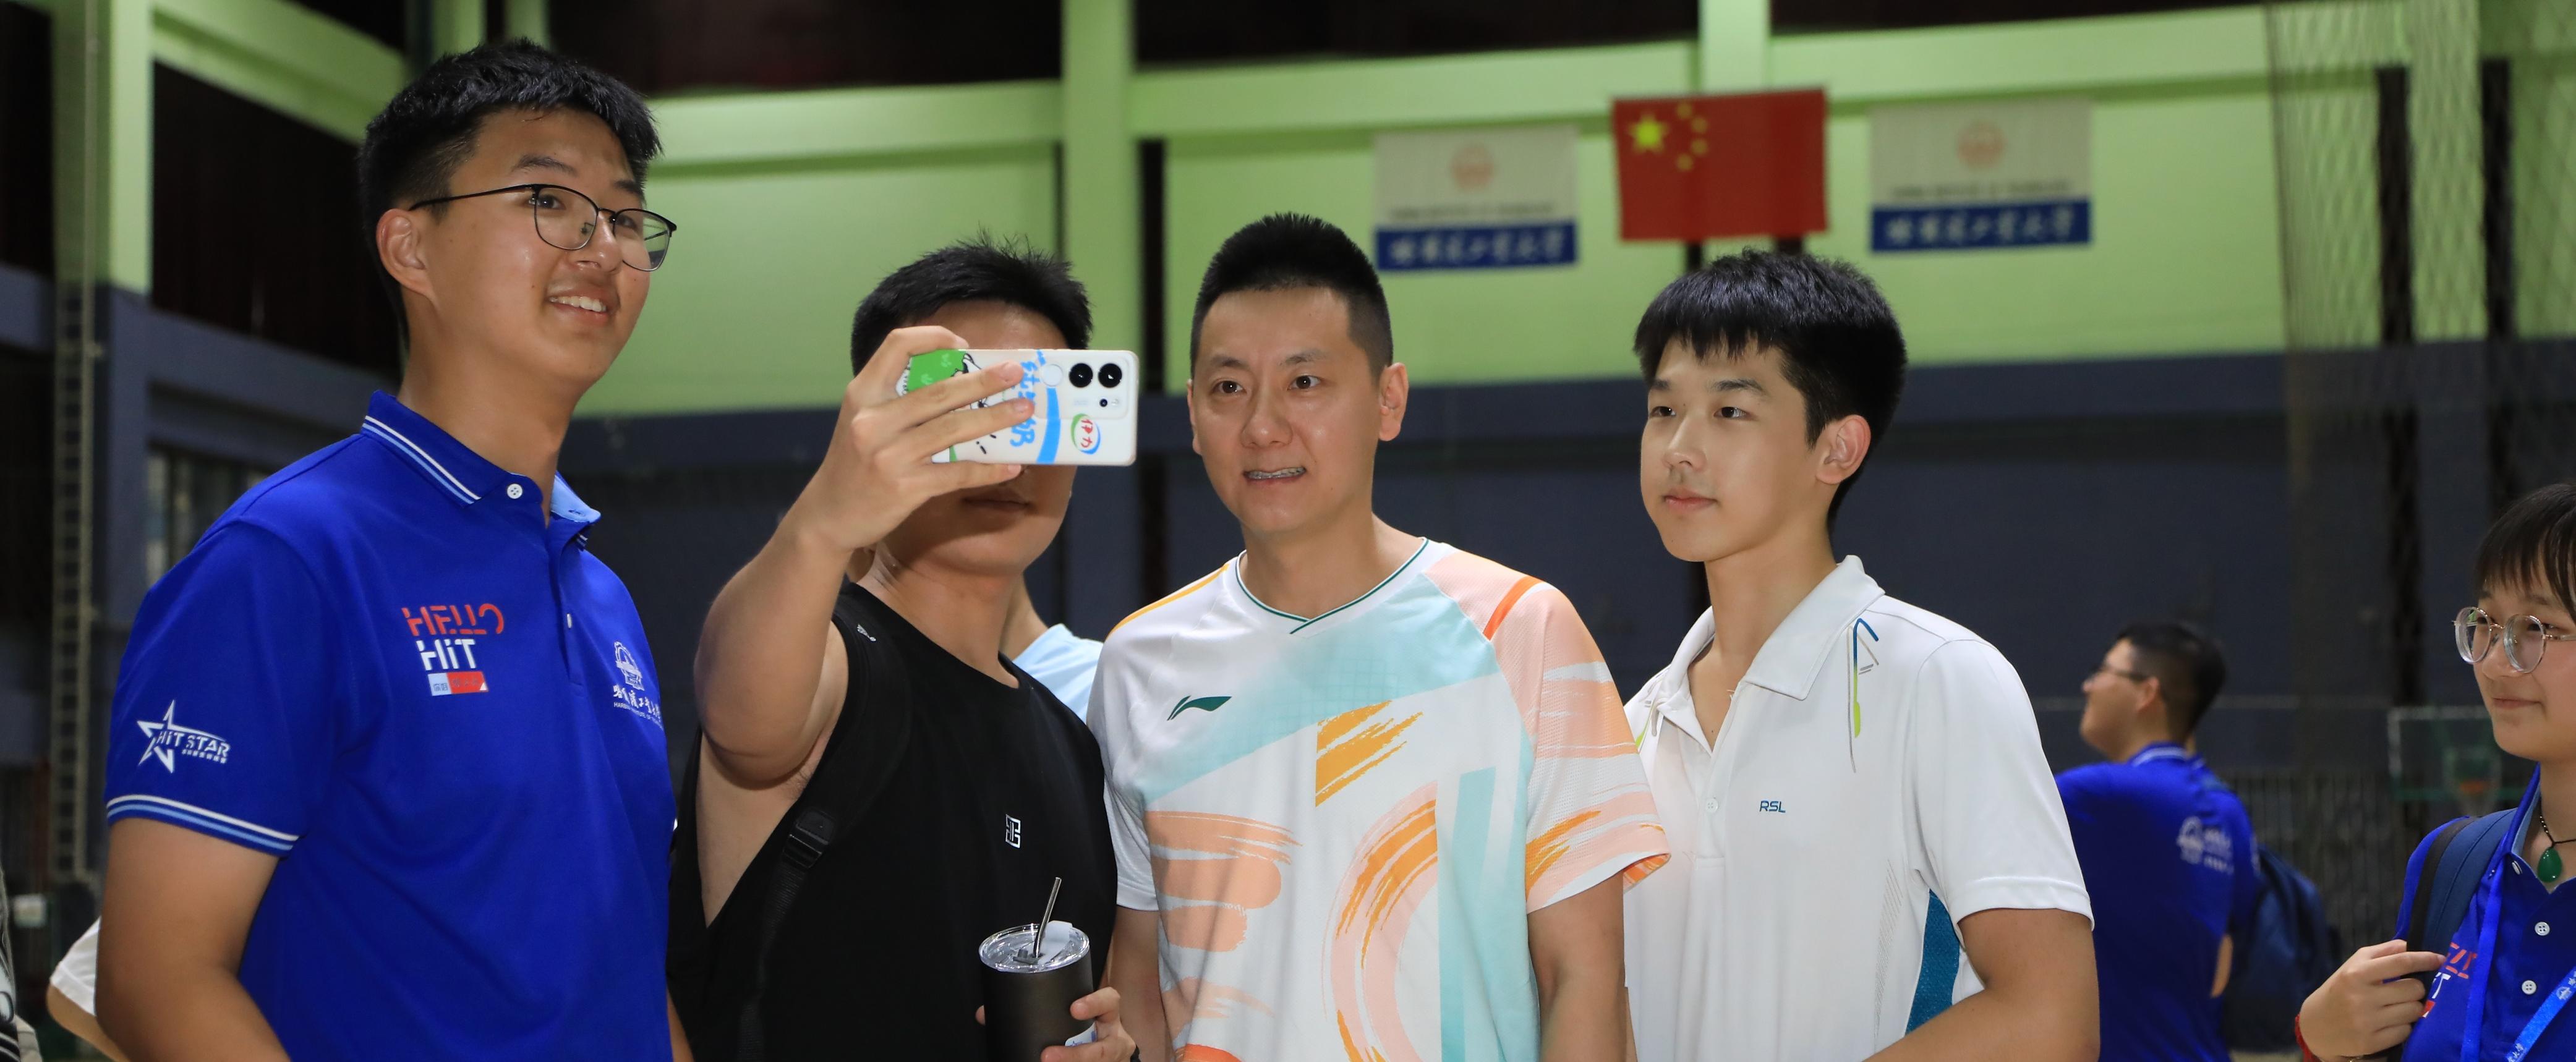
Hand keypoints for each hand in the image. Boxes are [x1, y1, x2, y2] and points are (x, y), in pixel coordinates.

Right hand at [783, 326, 1033, 555]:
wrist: (829, 515)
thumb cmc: (856, 463)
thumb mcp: (864, 420)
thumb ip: (898, 399)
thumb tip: (960, 382)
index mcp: (863, 394)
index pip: (898, 346)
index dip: (935, 338)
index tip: (964, 346)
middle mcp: (873, 420)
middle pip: (939, 390)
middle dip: (983, 380)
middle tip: (1015, 373)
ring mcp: (888, 455)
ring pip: (953, 429)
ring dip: (995, 418)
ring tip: (1024, 410)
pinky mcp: (904, 487)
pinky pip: (957, 473)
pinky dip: (988, 469)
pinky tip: (1011, 465)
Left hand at [974, 987, 1136, 1061]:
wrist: (1106, 1054)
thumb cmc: (1083, 1030)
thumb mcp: (1069, 1018)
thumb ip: (1035, 1011)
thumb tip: (985, 1014)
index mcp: (1108, 1016)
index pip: (1111, 1001)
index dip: (1095, 1003)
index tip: (1073, 1009)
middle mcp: (1116, 1040)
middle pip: (1105, 1049)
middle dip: (1077, 1056)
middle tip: (1047, 1056)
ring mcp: (1113, 1061)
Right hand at [2296, 939, 2443, 1058]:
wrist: (2316, 1024)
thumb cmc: (2340, 990)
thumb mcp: (2353, 965)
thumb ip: (2381, 953)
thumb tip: (2409, 945)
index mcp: (2356, 974)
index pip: (2401, 962)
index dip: (2425, 959)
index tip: (2439, 960)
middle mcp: (2361, 997)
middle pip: (2413, 989)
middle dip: (2415, 989)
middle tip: (2405, 991)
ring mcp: (2366, 1022)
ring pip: (2414, 1011)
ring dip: (2411, 1008)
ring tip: (2397, 1008)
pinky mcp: (2370, 1042)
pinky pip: (2405, 1032)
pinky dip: (2403, 1027)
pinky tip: (2390, 1023)